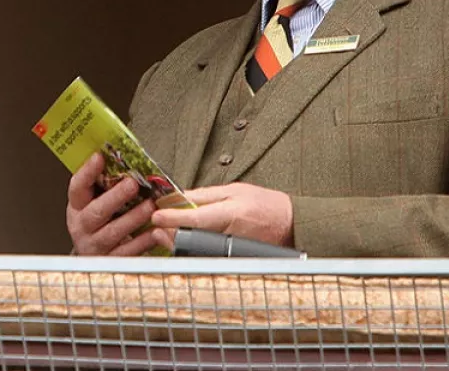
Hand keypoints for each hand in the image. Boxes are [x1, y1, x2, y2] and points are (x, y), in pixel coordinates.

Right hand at [66, 152, 160, 255]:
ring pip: (113, 232)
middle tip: (132, 184)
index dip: (87, 172)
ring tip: (150, 206)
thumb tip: (123, 156)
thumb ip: (104, 184)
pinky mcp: (111, 261)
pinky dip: (143, 242)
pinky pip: (128, 251)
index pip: (77, 187)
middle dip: (115, 197)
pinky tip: (156, 232)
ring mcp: (95, 245)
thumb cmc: (99, 221)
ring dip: (133, 218)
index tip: (99, 157)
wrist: (93, 255)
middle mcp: (82, 226)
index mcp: (76, 206)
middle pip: (96, 212)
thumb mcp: (94, 201)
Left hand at [150, 182, 293, 246]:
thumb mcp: (235, 190)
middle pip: (192, 238)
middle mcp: (231, 234)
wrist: (291, 225)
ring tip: (166, 232)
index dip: (173, 217)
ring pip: (197, 249)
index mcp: (231, 213)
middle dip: (170, 232)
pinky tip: (184, 240)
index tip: (157, 215)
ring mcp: (231, 250)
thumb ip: (205, 196)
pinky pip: (207, 255)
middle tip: (157, 225)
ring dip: (178, 241)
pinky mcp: (232, 258)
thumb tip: (180, 197)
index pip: (196, 218)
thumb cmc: (266, 206)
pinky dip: (193, 248)